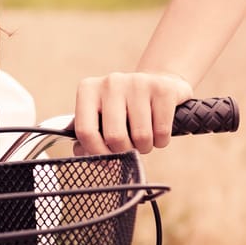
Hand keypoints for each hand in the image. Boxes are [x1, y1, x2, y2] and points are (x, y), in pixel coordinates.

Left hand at [73, 71, 194, 154]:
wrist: (158, 83)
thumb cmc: (124, 107)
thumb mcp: (101, 116)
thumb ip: (88, 136)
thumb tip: (83, 154)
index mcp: (88, 89)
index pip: (85, 131)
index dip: (97, 153)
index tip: (107, 161)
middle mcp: (111, 83)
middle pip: (115, 137)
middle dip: (125, 152)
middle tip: (130, 147)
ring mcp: (137, 83)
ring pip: (141, 136)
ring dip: (144, 147)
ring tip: (144, 139)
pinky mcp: (163, 89)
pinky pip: (162, 131)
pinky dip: (161, 140)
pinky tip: (158, 131)